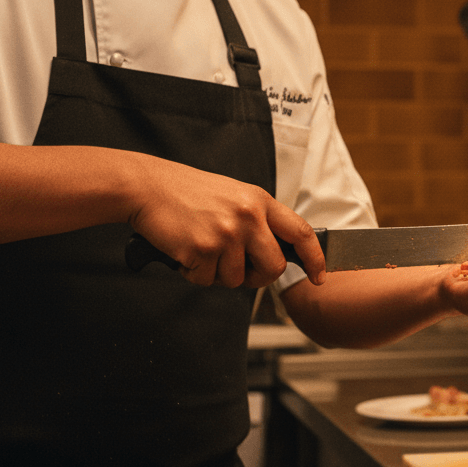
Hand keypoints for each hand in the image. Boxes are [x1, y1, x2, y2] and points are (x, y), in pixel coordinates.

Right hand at [126, 156, 325, 288]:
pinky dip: (194, 273)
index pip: (301, 232)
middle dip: (258, 277)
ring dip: (217, 273)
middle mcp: (248, 216)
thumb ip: (258, 220)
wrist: (148, 187)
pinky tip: (185, 250)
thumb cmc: (188, 192)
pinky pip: (206, 280)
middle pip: (272, 267)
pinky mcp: (202, 249)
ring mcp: (226, 233)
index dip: (315, 258)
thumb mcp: (235, 195)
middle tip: (238, 269)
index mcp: (260, 201)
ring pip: (235, 279)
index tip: (319, 275)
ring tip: (201, 246)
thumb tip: (276, 253)